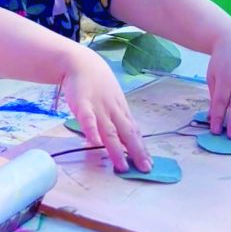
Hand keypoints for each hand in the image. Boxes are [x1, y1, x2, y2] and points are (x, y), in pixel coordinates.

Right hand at [61, 47, 151, 172]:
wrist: (81, 62)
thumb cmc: (98, 83)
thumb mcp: (113, 99)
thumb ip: (117, 118)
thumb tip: (123, 139)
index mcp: (121, 109)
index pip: (134, 131)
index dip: (142, 147)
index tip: (149, 163)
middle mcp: (113, 110)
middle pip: (127, 133)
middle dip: (136, 152)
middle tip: (144, 169)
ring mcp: (98, 107)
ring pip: (109, 131)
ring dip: (116, 149)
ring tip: (122, 165)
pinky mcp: (82, 104)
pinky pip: (87, 119)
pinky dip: (91, 131)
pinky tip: (94, 143)